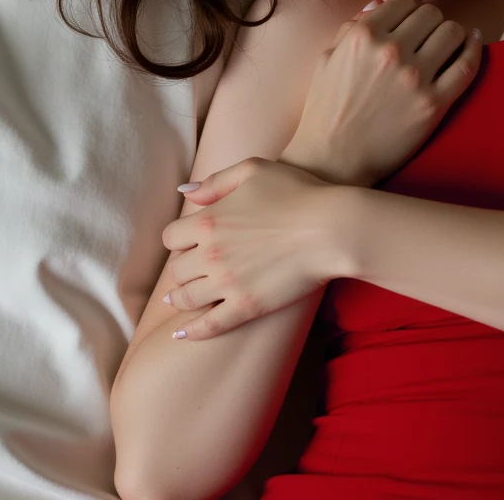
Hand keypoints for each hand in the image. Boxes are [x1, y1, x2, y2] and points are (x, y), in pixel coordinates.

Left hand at [160, 157, 343, 340]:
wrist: (331, 228)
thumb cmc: (298, 192)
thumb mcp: (254, 170)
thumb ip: (216, 181)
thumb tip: (185, 192)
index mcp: (209, 220)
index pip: (172, 236)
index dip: (180, 238)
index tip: (190, 241)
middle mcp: (211, 254)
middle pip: (177, 269)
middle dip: (183, 267)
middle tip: (192, 269)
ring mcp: (228, 284)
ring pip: (187, 298)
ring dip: (180, 298)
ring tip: (180, 298)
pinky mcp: (247, 307)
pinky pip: (210, 325)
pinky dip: (193, 331)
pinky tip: (183, 333)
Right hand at [283, 0, 482, 187]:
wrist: (333, 161)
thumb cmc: (326, 110)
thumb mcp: (327, 60)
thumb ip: (351, 28)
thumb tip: (377, 5)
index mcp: (363, 36)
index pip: (404, 1)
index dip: (410, 9)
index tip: (412, 21)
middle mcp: (391, 51)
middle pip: (431, 13)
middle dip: (430, 21)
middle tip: (428, 35)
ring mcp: (415, 78)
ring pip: (452, 31)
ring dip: (451, 33)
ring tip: (446, 43)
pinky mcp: (434, 105)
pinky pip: (468, 65)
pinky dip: (474, 48)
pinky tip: (474, 41)